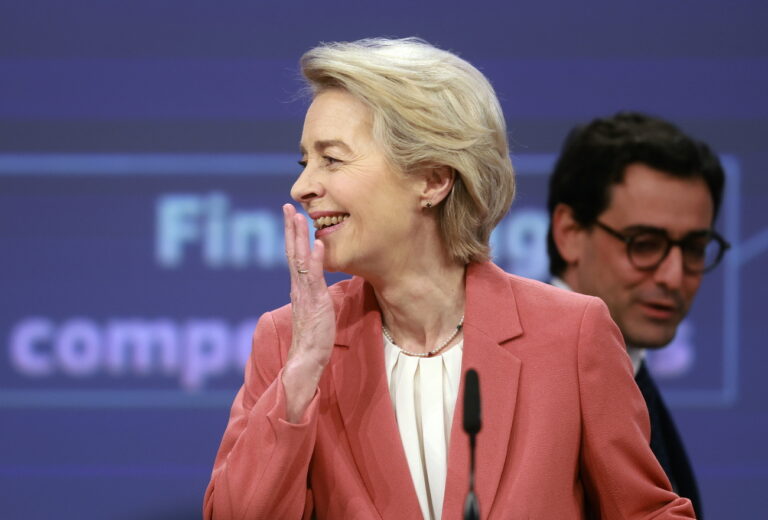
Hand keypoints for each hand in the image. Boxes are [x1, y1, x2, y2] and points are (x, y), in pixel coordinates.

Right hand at [281, 203, 335, 421]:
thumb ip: (314, 298)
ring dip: (299, 237)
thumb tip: (318, 288)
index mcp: (298, 290)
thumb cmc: (313, 341)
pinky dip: (315, 259)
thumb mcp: (315, 313)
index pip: (293, 257)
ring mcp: (304, 295)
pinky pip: (313, 277)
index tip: (291, 216)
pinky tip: (317, 243)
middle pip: (291, 253)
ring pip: (298, 260)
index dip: (292, 237)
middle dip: (290, 229)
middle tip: (288, 207)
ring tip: (299, 216)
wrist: (306, 362)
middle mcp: (298, 289)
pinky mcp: (314, 303)